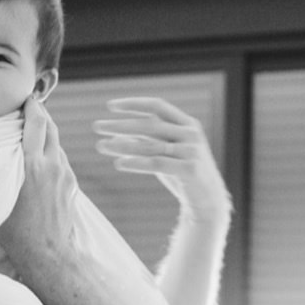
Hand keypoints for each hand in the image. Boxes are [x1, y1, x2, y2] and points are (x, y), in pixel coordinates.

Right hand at [0, 97, 81, 270]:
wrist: (48, 253)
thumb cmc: (15, 231)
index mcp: (32, 165)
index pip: (37, 122)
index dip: (32, 105)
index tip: (24, 97)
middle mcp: (52, 165)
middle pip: (50, 126)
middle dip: (39, 113)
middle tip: (27, 107)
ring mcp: (65, 175)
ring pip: (56, 144)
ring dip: (45, 134)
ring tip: (30, 133)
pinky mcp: (71, 186)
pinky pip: (60, 161)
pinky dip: (50, 153)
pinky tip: (38, 160)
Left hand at [92, 98, 231, 224]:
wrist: (208, 200)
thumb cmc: (183, 174)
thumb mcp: (165, 153)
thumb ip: (145, 142)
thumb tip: (112, 137)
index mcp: (187, 123)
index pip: (157, 105)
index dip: (133, 104)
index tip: (110, 106)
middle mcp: (190, 134)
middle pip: (150, 124)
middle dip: (120, 124)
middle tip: (96, 127)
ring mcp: (191, 151)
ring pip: (150, 144)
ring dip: (123, 144)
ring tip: (101, 146)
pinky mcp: (189, 169)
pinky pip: (156, 163)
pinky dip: (136, 162)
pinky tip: (118, 163)